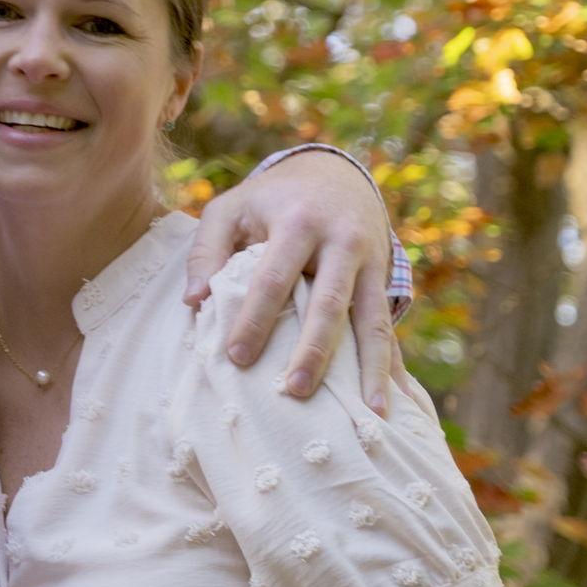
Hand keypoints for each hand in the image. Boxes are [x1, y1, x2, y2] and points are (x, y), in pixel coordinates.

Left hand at [182, 150, 399, 414]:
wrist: (336, 173)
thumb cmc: (270, 199)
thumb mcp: (231, 208)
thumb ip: (207, 250)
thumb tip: (193, 302)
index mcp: (297, 222)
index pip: (273, 278)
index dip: (255, 319)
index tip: (236, 358)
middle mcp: (341, 242)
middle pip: (328, 303)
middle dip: (314, 351)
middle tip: (294, 392)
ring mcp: (371, 261)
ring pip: (372, 319)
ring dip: (372, 368)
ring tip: (371, 413)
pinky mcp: (386, 277)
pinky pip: (388, 324)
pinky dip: (392, 364)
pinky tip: (393, 401)